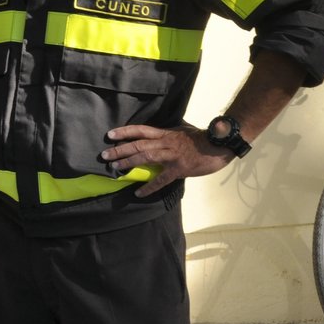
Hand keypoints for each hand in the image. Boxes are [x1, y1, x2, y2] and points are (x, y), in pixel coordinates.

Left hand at [100, 123, 233, 196]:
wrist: (219, 145)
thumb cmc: (201, 138)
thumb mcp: (182, 130)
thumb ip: (168, 133)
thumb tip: (157, 134)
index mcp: (165, 133)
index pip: (141, 130)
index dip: (125, 132)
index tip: (110, 134)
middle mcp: (165, 143)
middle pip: (138, 144)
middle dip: (120, 149)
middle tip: (104, 155)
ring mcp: (171, 155)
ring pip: (145, 157)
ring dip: (128, 162)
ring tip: (114, 168)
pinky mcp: (179, 169)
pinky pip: (161, 179)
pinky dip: (149, 187)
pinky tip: (139, 193)